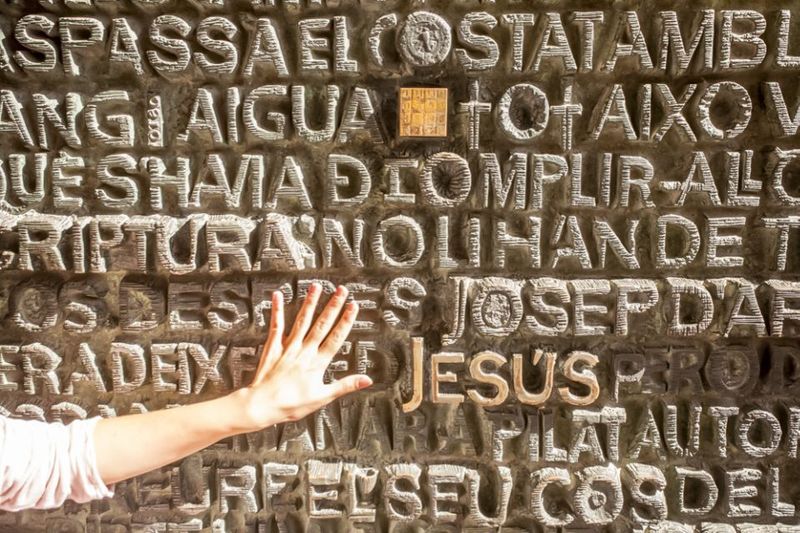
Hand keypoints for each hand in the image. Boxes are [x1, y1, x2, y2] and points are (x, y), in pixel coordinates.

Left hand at [233, 283, 372, 431]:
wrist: (262, 405)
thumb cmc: (292, 405)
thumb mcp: (323, 397)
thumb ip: (345, 385)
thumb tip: (367, 380)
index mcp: (318, 363)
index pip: (335, 338)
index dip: (345, 321)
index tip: (353, 305)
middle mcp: (304, 351)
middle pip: (321, 325)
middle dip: (332, 306)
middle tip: (341, 289)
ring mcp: (288, 347)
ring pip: (302, 321)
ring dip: (310, 303)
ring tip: (316, 286)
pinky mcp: (273, 347)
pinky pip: (277, 325)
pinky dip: (277, 310)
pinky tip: (278, 295)